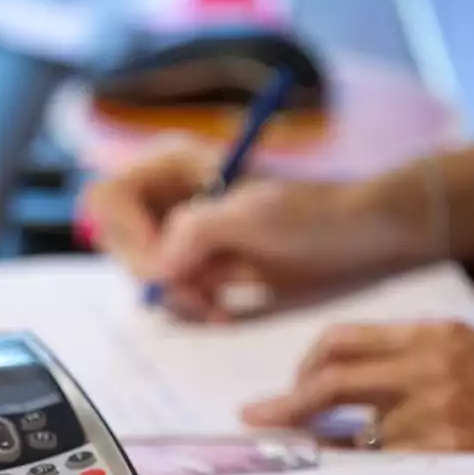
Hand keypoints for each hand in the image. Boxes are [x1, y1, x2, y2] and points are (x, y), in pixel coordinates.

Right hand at [78, 134, 438, 321]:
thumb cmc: (317, 212)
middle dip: (154, 275)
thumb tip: (158, 267)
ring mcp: (184, 234)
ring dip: (177, 298)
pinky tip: (225, 309)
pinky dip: (193, 308)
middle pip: (120, 242)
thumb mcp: (257, 215)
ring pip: (144, 275)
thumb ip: (198, 231)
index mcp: (174, 165)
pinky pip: (172, 295)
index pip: (108, 200)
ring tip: (219, 302)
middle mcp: (170, 196)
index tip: (163, 266)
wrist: (365, 236)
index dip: (125, 236)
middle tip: (198, 290)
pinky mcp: (202, 266)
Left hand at [241, 320, 473, 474]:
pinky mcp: (445, 455)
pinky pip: (380, 469)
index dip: (304, 365)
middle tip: (258, 421)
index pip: (344, 340)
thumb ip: (417, 365)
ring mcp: (435, 411)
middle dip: (286, 403)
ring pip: (349, 431)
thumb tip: (354, 390)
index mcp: (435, 336)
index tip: (285, 387)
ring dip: (321, 449)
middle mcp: (428, 365)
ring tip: (304, 462)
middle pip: (331, 378)